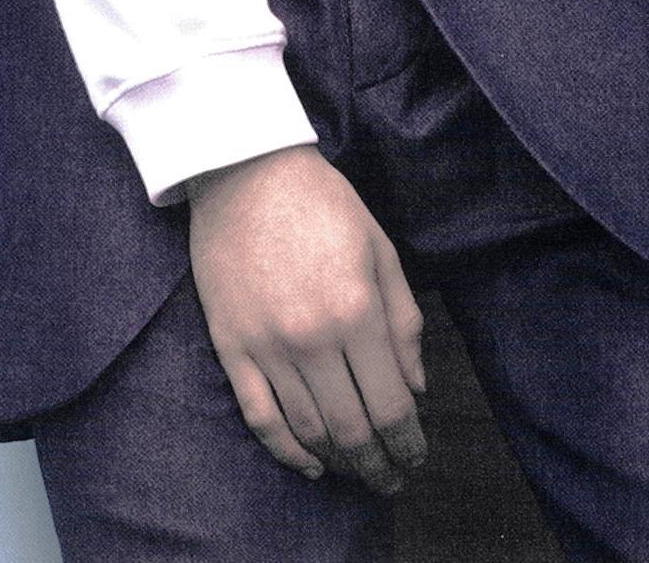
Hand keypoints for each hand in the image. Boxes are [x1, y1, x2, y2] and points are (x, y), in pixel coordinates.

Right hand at [187, 144, 426, 495]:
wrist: (245, 171)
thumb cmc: (323, 203)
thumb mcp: (380, 249)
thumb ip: (404, 322)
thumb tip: (416, 387)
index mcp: (357, 310)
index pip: (390, 403)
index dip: (408, 442)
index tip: (416, 457)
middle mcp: (312, 337)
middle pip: (351, 428)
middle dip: (377, 464)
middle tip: (391, 478)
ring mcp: (267, 346)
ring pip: (307, 430)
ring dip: (337, 462)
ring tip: (356, 472)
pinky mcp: (232, 348)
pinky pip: (259, 417)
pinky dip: (286, 450)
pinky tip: (308, 464)